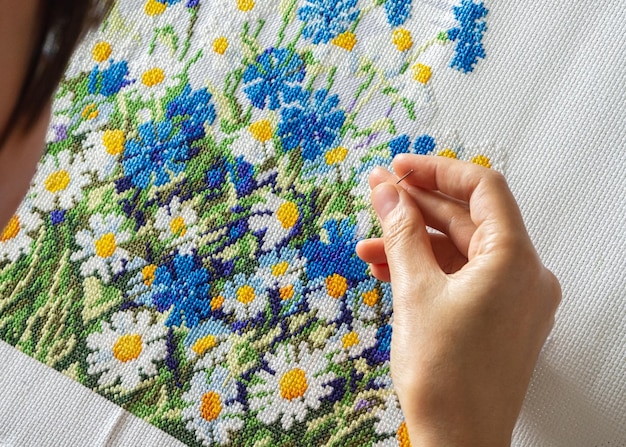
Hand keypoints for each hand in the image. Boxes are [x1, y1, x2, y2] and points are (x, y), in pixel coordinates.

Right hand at [356, 154, 560, 446]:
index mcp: (516, 260)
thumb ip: (400, 231)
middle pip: (470, 219)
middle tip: (378, 195)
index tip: (400, 168)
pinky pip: (463, 278)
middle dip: (419, 207)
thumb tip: (385, 188)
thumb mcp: (414, 290)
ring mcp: (514, 298)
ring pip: (462, 250)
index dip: (437, 171)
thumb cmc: (443, 376)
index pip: (483, 188)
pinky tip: (389, 269)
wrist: (457, 442)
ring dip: (416, 241)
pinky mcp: (499, 317)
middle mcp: (525, 275)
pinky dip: (429, 269)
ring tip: (371, 241)